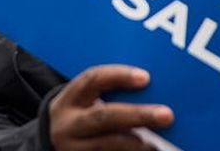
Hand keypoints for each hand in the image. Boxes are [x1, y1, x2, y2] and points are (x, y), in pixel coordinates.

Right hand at [49, 65, 173, 150]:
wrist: (52, 143)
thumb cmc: (80, 116)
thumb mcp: (84, 102)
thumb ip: (109, 96)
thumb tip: (152, 92)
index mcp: (70, 99)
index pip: (92, 80)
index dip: (118, 76)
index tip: (145, 78)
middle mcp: (69, 124)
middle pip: (103, 117)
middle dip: (137, 115)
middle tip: (167, 115)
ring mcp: (73, 147)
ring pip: (107, 144)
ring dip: (137, 143)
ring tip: (155, 145)